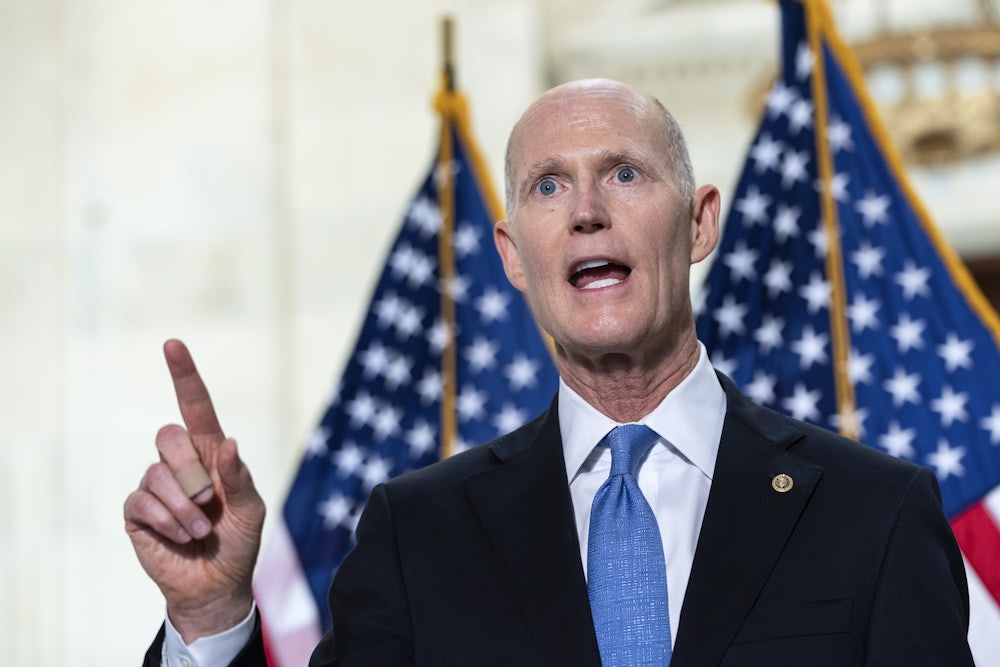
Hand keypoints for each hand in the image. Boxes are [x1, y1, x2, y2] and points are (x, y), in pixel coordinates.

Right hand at [124, 339, 265, 641]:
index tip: (172, 343)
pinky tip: (179, 537)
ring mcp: (156, 485)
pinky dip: (167, 521)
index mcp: (212, 453)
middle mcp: (180, 462)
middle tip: (209, 502)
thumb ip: (240, 478)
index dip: (184, 375)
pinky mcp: (137, 511)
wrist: (217, 585)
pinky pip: (142, 500)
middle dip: (192, 471)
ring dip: (184, 507)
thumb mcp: (251, 510)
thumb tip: (229, 442)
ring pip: (156, 472)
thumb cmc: (239, 542)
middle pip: (169, 435)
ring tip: (199, 530)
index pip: (195, 406)